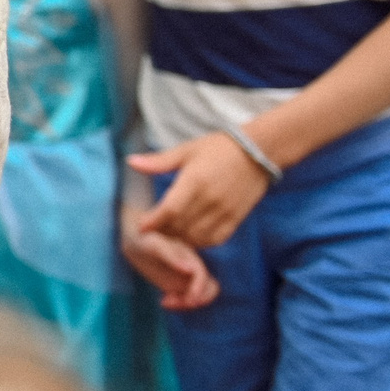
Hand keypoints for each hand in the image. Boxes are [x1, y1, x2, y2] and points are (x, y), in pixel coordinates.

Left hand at [122, 203, 219, 309]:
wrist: (133, 235)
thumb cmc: (142, 236)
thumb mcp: (153, 244)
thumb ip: (171, 255)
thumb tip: (190, 270)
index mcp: (188, 255)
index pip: (203, 276)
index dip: (199, 289)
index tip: (187, 300)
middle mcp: (190, 266)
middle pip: (209, 288)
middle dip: (197, 300)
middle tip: (173, 301)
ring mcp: (184, 276)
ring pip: (200, 295)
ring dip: (187, 303)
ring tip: (166, 301)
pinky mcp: (176, 283)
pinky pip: (186, 298)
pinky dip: (179, 304)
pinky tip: (163, 301)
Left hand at [130, 131, 271, 249]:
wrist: (259, 152)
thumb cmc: (219, 148)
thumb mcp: (186, 150)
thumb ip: (159, 161)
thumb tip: (130, 162)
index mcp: (194, 181)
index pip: (170, 210)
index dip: (153, 222)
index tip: (141, 226)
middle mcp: (210, 200)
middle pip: (180, 226)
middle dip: (162, 230)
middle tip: (153, 227)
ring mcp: (225, 211)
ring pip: (196, 237)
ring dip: (180, 238)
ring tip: (170, 231)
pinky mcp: (237, 218)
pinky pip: (215, 239)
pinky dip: (200, 242)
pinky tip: (191, 234)